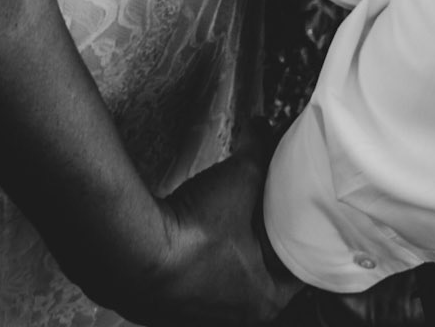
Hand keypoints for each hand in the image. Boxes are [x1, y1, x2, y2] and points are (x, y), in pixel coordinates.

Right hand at [142, 119, 302, 325]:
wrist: (130, 253)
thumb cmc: (193, 232)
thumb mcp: (238, 178)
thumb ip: (258, 150)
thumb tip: (262, 126)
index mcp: (265, 300)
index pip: (301, 268)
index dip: (303, 235)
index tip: (303, 213)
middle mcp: (235, 318)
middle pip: (264, 272)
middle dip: (265, 238)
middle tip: (268, 207)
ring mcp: (198, 318)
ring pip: (228, 278)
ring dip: (230, 250)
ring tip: (230, 217)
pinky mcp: (167, 310)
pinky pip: (194, 282)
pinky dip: (198, 260)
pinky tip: (194, 234)